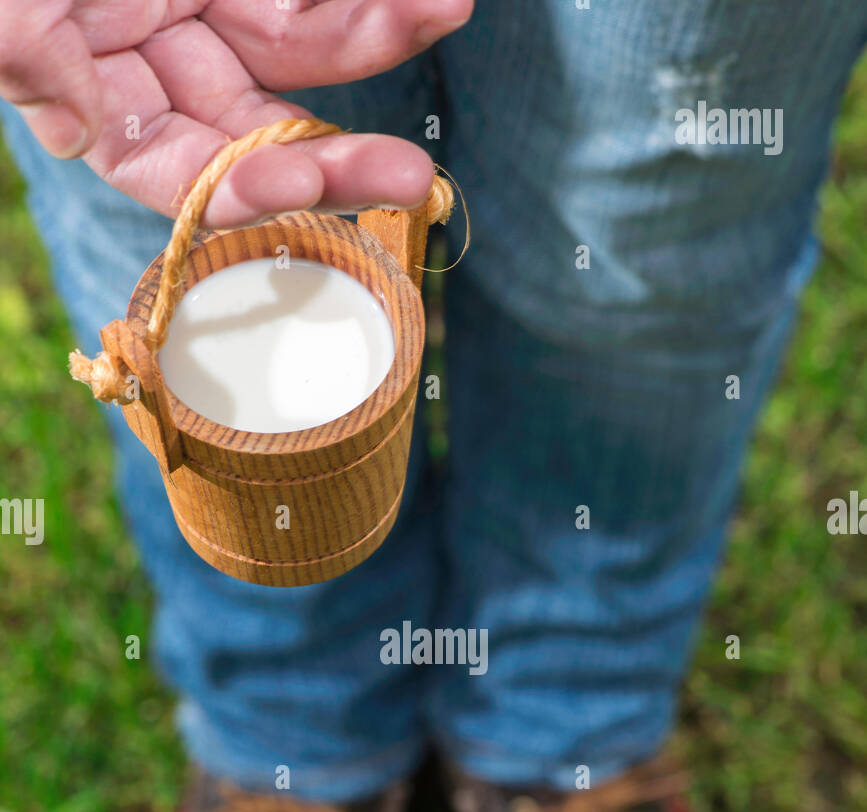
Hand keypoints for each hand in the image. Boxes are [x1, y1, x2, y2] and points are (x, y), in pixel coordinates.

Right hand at [0, 0, 471, 223]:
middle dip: (342, 155)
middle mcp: (170, 71)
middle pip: (269, 129)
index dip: (245, 190)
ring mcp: (210, 12)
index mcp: (111, 109)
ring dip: (378, 34)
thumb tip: (77, 128)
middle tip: (411, 175)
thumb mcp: (3, 9)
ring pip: (306, 38)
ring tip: (442, 11)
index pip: (188, 177)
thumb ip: (26, 56)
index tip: (302, 189)